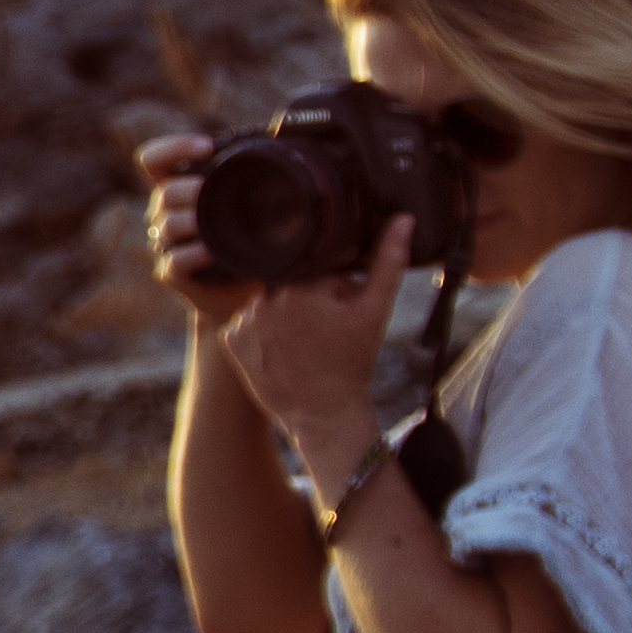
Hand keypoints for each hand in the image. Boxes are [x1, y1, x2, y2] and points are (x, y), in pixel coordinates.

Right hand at [134, 130, 249, 330]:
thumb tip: (284, 138)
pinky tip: (213, 251)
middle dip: (189, 188)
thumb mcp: (251, 203)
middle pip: (164, 192)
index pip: (154, 159)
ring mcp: (166, 245)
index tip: (207, 146)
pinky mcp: (171, 273)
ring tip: (214, 221)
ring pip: (167, 225)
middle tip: (211, 188)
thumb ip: (252, 175)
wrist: (244, 293)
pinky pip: (176, 261)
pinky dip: (195, 254)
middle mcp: (165, 214)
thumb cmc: (250, 240)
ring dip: (192, 220)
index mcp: (178, 188)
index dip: (174, 148)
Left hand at [223, 216, 412, 464]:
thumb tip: (402, 220)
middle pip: (286, 280)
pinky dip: (262, 330)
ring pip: (265, 300)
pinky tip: (281, 348)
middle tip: (320, 328)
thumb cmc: (353, 361)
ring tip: (302, 340)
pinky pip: (246, 322)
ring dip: (281, 311)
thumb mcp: (375, 309)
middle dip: (305, 295)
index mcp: (301, 283)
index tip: (336, 308)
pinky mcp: (229, 340)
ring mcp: (243, 320)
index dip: (329, 283)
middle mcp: (265, 297)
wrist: (323, 412)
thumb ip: (388, 260)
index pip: (312, 262)